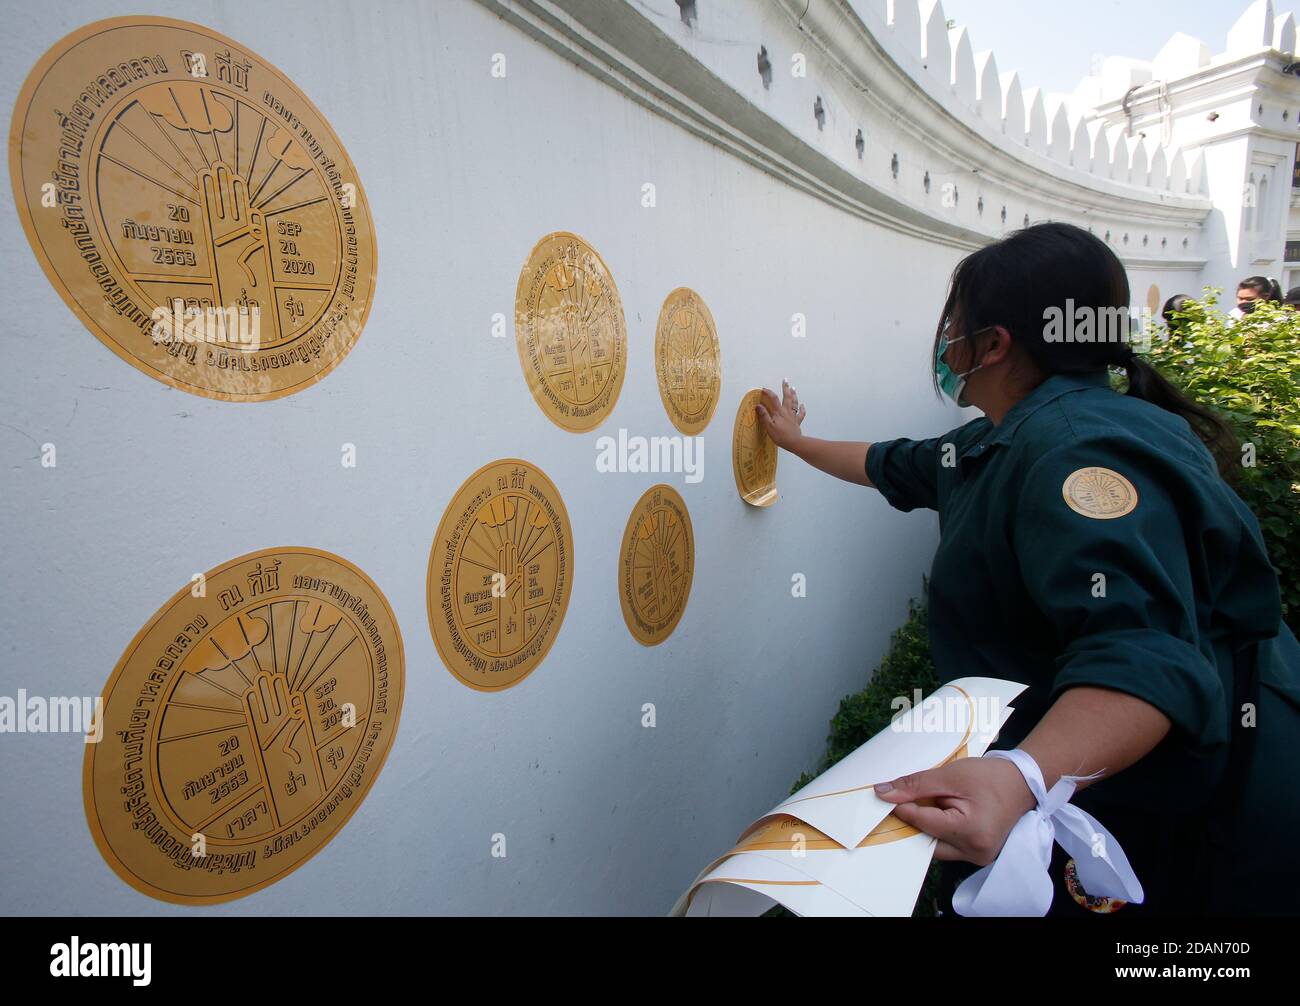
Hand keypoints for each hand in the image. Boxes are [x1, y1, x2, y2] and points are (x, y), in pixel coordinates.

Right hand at [756, 379, 805, 449]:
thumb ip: (764, 415)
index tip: (764, 389)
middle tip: (785, 380)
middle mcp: (787, 411)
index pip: (774, 399)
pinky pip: (801, 413)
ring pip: (794, 403)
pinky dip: (802, 408)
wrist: (794, 442)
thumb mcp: (769, 426)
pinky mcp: (797, 422)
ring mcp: (793, 416)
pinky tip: (802, 405)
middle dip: (785, 388)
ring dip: (794, 395)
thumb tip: (758, 406)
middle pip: (787, 397)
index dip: (769, 393)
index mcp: (779, 412)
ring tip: (793, 388)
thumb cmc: (780, 436)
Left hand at [873, 758, 1036, 865]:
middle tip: (902, 802)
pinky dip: (939, 830)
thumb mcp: (951, 775)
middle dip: (913, 822)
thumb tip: (884, 793)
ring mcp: (978, 857)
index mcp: (970, 832)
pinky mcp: (978, 854)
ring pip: (936, 846)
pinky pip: (948, 846)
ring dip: (926, 827)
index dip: (900, 808)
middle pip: (926, 841)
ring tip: (928, 804)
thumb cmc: (991, 776)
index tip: (883, 797)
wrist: (1023, 781)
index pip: (921, 823)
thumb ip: (916, 785)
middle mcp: (974, 852)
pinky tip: (939, 813)